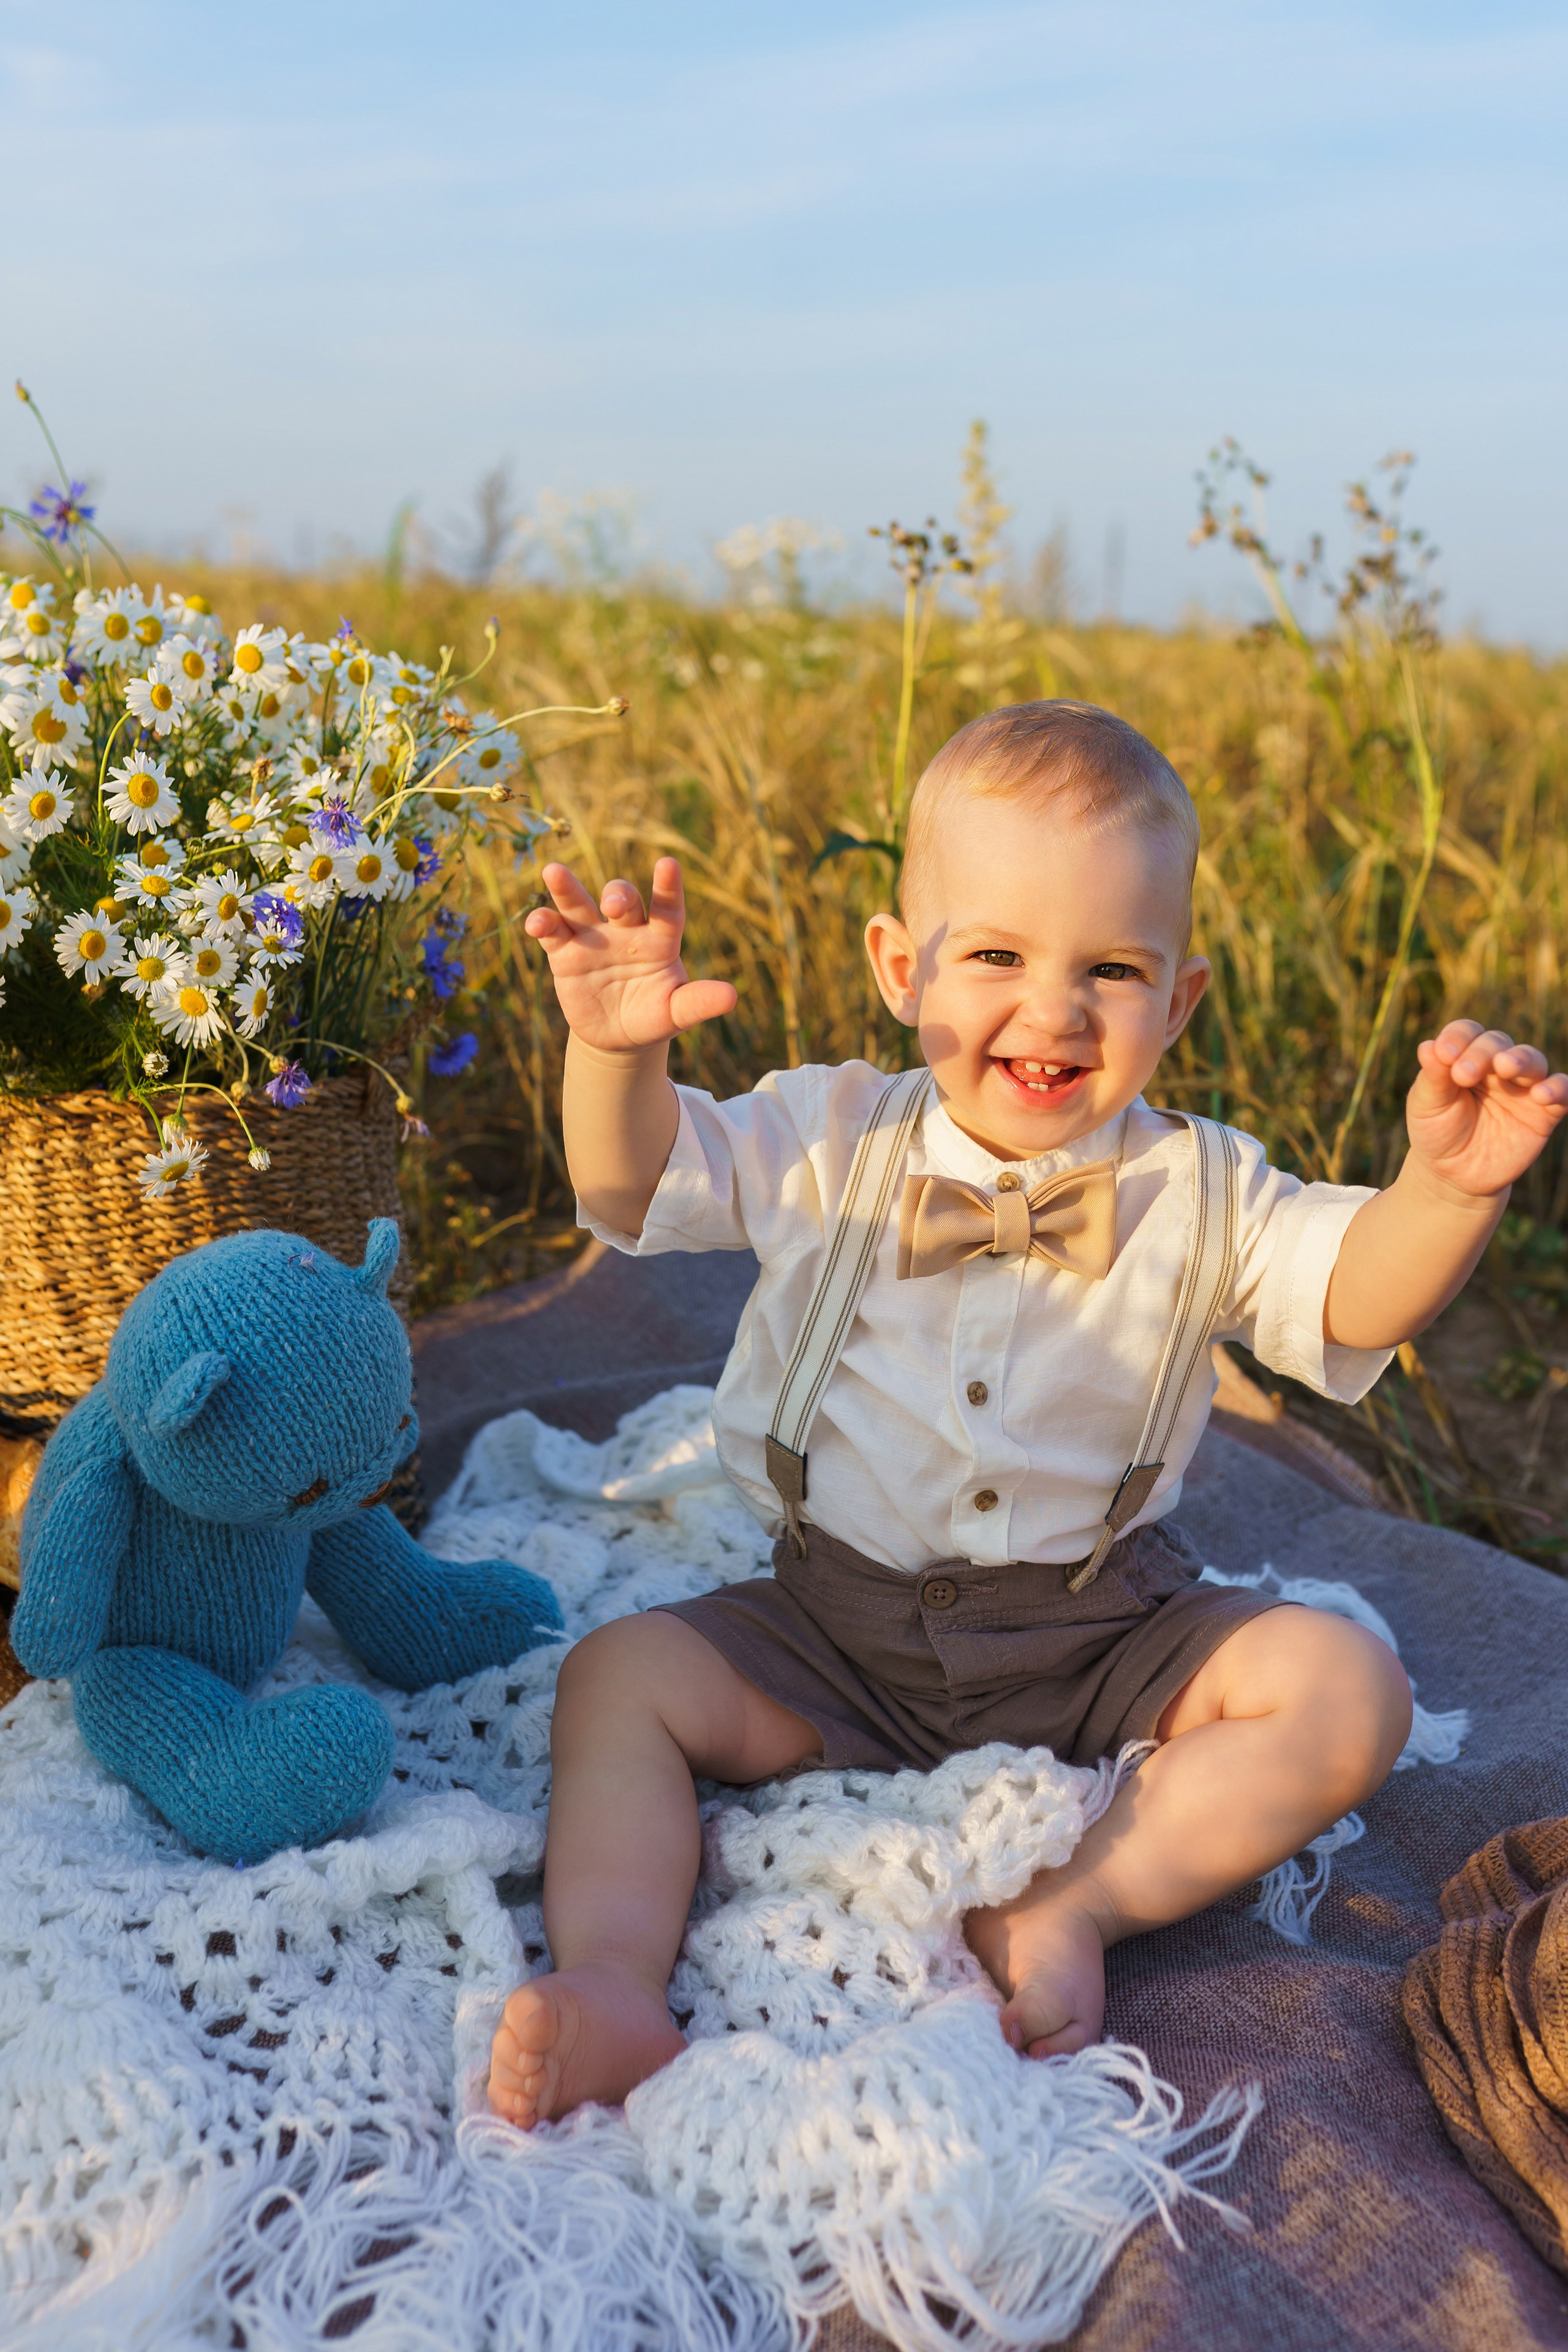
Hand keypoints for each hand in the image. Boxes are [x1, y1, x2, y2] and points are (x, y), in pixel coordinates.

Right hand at [523, 857, 736, 1051]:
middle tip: (614, 903)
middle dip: (618, 895)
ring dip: (567, 889)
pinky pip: (553, 932)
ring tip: (554, 872)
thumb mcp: (677, 1014)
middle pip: (622, 901)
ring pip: (579, 905)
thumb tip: (731, 997)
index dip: (668, 887)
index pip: (667, 909)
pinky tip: (535, 922)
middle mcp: (626, 931)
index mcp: (660, 940)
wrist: (617, 1038)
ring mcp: (593, 938)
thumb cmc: (654, 1017)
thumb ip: (698, 1002)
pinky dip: (543, 924)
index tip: (668, 863)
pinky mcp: (565, 953)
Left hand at [1407, 1021, 1567, 1198]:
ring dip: (1521, 1060)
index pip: (1468, 1033)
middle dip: (1483, 1053)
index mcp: (1466, 1058)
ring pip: (1532, 1061)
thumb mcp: (1426, 1107)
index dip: (1458, 1038)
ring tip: (1505, 1067)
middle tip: (1464, 1074)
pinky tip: (1543, 1094)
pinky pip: (1562, 1092)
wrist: (1454, 1176)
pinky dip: (1558, 1088)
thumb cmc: (1437, 1133)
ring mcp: (1522, 1089)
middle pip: (1498, 1043)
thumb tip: (1427, 1045)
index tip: (1444, 1054)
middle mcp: (1497, 1068)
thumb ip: (1432, 1078)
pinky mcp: (1543, 1113)